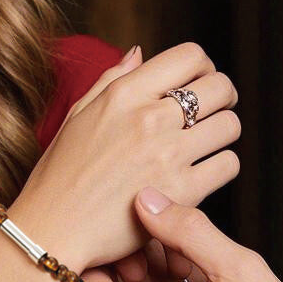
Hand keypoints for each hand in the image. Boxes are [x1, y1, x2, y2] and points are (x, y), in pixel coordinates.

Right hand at [11, 43, 239, 271]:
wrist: (53, 229)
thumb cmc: (59, 175)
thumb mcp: (77, 116)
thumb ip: (112, 80)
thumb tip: (140, 52)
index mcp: (124, 94)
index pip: (190, 56)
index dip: (204, 67)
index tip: (199, 83)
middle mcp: (148, 118)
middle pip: (219, 87)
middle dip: (222, 97)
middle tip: (213, 111)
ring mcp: (167, 155)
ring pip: (230, 125)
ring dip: (222, 133)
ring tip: (205, 145)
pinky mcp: (182, 192)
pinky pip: (228, 165)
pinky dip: (220, 168)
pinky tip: (202, 173)